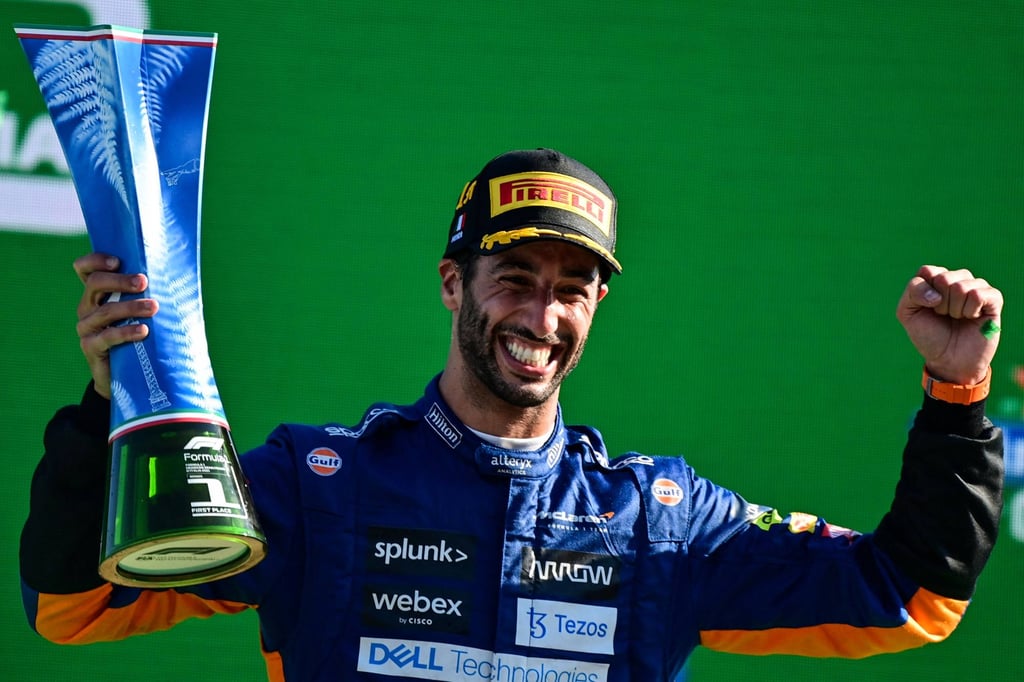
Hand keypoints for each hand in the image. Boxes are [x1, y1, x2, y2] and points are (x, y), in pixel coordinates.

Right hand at [74, 253, 157, 398]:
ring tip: (154, 307)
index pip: (85, 269)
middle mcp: (87, 307)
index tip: (117, 261)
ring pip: (105, 311)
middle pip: (95, 284)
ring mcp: (86, 327)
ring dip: (132, 306)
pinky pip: (107, 336)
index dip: (95, 261)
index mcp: (97, 294)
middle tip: (144, 282)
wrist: (125, 376)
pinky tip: (144, 331)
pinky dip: (127, 332)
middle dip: (121, 281)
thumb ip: (147, 295)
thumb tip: (180, 277)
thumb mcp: (141, 313)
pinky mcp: (91, 347)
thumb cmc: (140, 337)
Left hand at [896, 265, 1001, 385]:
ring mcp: (976, 288)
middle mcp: (957, 279)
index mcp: (936, 279)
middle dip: (939, 304)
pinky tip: (972, 318)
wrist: (949, 360)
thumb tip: (937, 292)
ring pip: (961, 286)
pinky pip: (978, 294)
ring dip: (954, 309)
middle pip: (944, 278)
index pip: (928, 271)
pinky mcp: (993, 299)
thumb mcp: (907, 313)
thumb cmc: (929, 336)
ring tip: (957, 318)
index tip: (927, 309)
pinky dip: (970, 310)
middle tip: (944, 316)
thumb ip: (913, 291)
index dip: (923, 294)